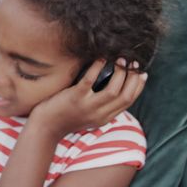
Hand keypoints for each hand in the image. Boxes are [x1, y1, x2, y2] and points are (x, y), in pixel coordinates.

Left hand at [29, 58, 147, 138]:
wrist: (45, 128)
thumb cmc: (65, 117)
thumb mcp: (89, 116)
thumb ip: (102, 106)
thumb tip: (114, 86)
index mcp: (105, 118)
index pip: (129, 101)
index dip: (138, 86)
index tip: (142, 73)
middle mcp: (99, 114)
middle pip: (125, 96)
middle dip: (133, 78)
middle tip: (133, 63)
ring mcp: (87, 106)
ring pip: (113, 90)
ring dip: (120, 73)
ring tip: (120, 59)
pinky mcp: (74, 98)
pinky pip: (90, 80)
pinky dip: (97, 68)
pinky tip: (100, 58)